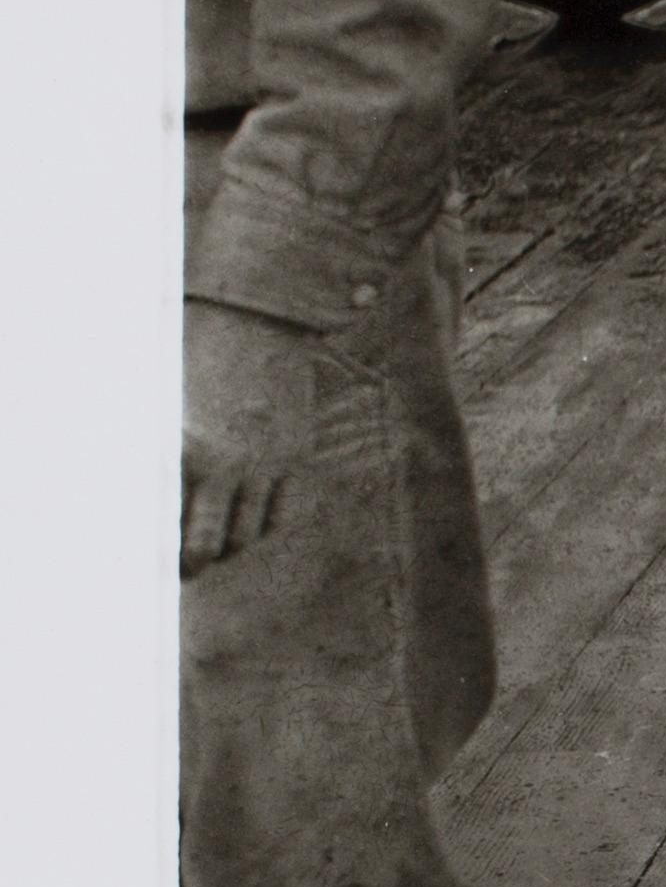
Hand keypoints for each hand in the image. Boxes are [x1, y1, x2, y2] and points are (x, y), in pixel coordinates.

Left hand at [182, 301, 317, 577]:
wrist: (257, 320)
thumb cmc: (196, 356)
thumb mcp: (164, 403)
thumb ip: (160, 452)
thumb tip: (149, 497)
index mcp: (186, 452)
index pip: (172, 528)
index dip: (164, 554)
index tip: (159, 563)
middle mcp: (228, 465)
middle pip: (211, 546)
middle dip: (195, 562)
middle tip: (185, 566)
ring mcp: (266, 464)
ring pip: (249, 536)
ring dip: (230, 547)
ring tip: (217, 542)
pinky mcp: (295, 457)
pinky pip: (282, 516)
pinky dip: (264, 528)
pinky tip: (249, 522)